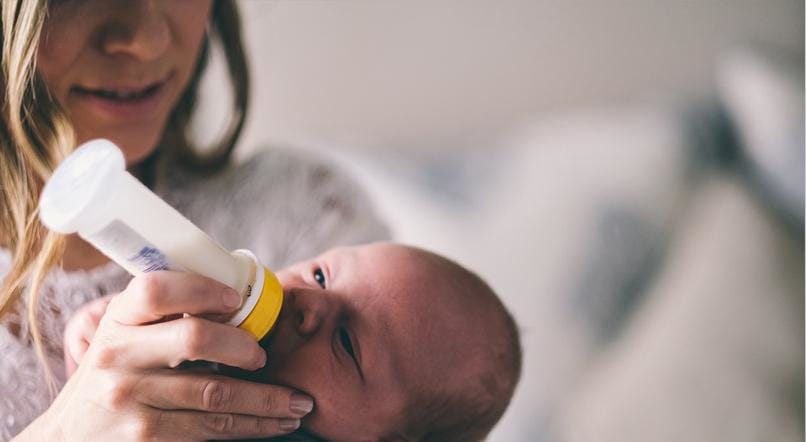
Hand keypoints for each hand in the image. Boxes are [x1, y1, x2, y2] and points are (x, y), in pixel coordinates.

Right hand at [19, 271, 312, 440]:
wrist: (70, 437)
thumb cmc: (116, 374)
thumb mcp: (124, 335)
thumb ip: (164, 314)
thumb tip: (239, 295)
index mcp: (118, 319)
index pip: (157, 288)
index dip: (202, 289)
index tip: (236, 299)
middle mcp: (118, 355)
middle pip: (195, 338)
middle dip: (244, 346)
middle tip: (266, 357)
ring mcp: (131, 398)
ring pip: (216, 393)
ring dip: (268, 399)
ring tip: (299, 400)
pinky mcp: (147, 437)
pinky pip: (212, 428)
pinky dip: (254, 425)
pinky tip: (277, 421)